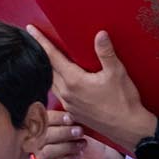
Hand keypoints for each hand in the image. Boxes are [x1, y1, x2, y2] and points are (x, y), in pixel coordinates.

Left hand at [28, 26, 155, 152]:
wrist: (128, 128)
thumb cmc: (123, 101)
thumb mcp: (117, 73)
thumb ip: (105, 52)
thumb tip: (100, 34)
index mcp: (73, 81)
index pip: (52, 56)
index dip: (41, 41)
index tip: (30, 29)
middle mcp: (66, 93)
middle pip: (48, 69)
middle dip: (42, 54)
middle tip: (36, 40)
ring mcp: (69, 105)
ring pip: (52, 82)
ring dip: (48, 69)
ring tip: (47, 59)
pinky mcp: (74, 113)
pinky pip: (59, 94)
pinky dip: (56, 83)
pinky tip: (61, 80)